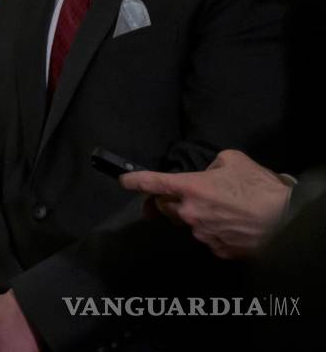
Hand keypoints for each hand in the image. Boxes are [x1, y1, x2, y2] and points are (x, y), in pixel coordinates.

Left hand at [119, 148, 290, 259]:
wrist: (288, 218)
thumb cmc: (260, 187)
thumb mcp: (232, 160)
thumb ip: (212, 165)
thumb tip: (208, 173)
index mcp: (191, 188)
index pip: (153, 183)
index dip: (135, 181)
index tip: (124, 181)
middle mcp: (191, 213)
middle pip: (167, 208)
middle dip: (169, 201)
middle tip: (183, 196)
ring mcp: (204, 235)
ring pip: (189, 225)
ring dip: (196, 217)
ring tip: (222, 210)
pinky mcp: (220, 251)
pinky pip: (208, 240)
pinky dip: (214, 232)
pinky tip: (231, 225)